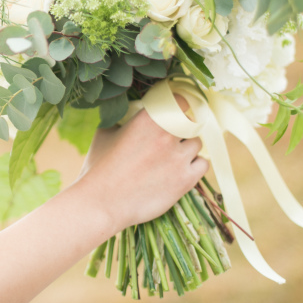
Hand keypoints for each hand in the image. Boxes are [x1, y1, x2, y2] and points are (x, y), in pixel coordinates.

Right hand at [75, 95, 208, 231]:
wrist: (101, 202)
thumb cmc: (99, 167)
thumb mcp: (105, 133)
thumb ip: (122, 120)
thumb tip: (129, 113)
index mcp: (149, 119)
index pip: (180, 100)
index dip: (179, 105)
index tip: (174, 111)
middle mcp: (168, 134)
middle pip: (191, 122)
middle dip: (183, 127)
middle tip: (171, 136)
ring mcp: (179, 158)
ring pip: (197, 143)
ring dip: (187, 147)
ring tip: (173, 155)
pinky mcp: (185, 180)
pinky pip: (203, 164)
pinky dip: (195, 165)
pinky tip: (182, 168)